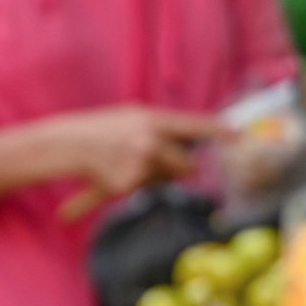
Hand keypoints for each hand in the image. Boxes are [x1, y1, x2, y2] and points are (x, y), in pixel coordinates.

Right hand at [0, 104, 221, 219]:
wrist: (66, 142)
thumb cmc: (102, 127)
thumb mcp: (132, 118)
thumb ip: (161, 130)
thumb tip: (190, 148)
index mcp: (152, 119)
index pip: (195, 124)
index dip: (219, 131)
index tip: (239, 136)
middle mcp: (149, 141)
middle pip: (184, 161)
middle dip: (181, 165)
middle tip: (159, 160)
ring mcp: (139, 163)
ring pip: (163, 177)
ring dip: (154, 174)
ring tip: (126, 161)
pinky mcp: (128, 184)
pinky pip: (144, 187)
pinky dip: (134, 183)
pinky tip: (115, 173)